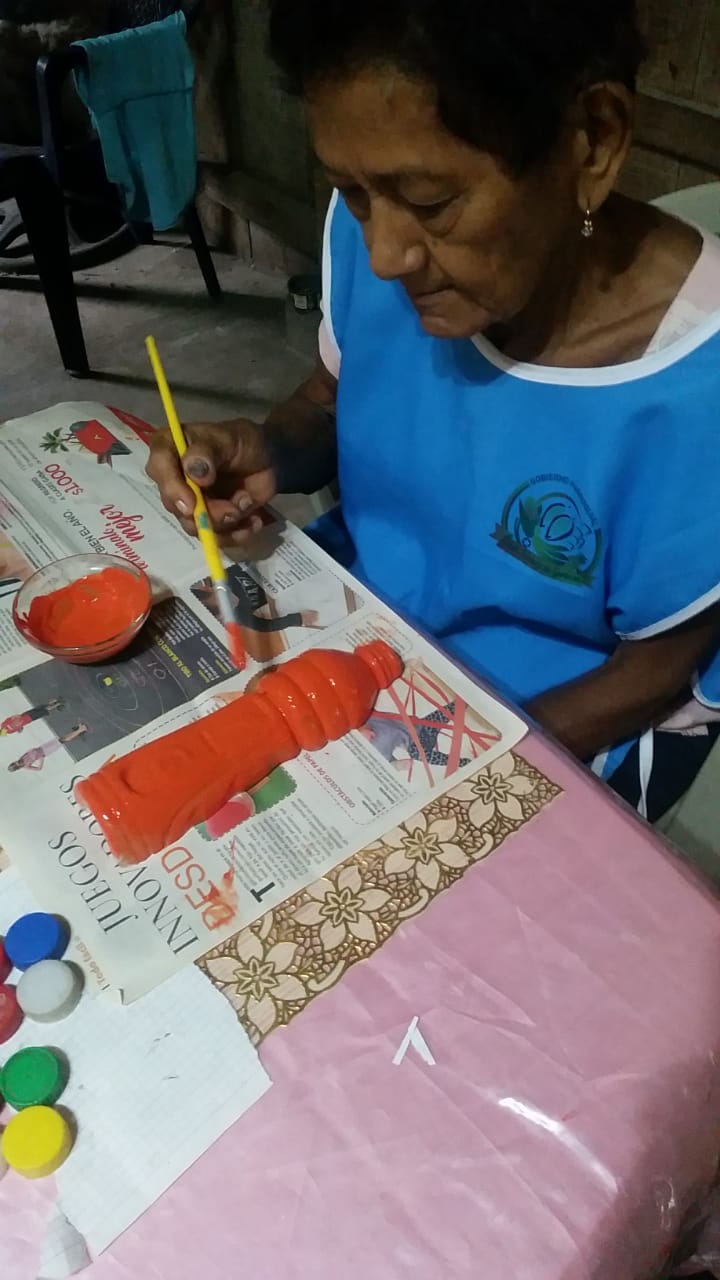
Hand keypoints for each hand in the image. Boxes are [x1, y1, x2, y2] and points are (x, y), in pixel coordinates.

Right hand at [145, 418, 276, 544]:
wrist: (268, 460)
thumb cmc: (242, 441)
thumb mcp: (227, 438)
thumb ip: (207, 452)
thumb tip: (194, 474)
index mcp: (170, 449)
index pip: (158, 468)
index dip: (172, 489)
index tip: (191, 504)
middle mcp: (174, 479)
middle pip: (175, 506)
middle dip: (207, 513)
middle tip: (234, 509)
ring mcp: (190, 503)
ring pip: (195, 526)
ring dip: (225, 523)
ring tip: (247, 505)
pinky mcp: (208, 521)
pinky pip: (215, 538)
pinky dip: (237, 534)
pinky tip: (254, 521)